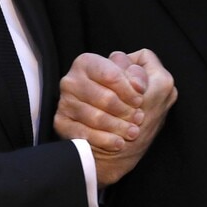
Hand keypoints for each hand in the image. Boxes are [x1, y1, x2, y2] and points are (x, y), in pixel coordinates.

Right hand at [56, 49, 176, 186]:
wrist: (115, 144)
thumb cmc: (129, 106)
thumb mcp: (145, 84)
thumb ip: (143, 73)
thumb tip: (137, 83)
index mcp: (89, 63)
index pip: (112, 75)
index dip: (129, 90)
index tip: (140, 100)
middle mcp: (72, 80)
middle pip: (105, 98)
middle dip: (126, 111)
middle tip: (138, 118)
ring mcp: (65, 102)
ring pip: (95, 117)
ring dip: (118, 127)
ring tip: (132, 132)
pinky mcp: (61, 123)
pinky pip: (84, 133)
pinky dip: (105, 140)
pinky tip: (118, 142)